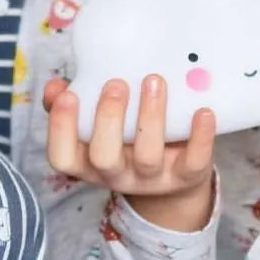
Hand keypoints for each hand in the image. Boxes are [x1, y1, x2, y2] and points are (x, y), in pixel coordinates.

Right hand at [45, 76, 214, 231]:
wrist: (171, 175)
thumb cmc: (124, 138)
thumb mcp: (95, 126)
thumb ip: (71, 104)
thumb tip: (56, 86)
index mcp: (87, 162)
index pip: (62, 157)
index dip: (61, 129)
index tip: (69, 95)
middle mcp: (116, 174)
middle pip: (104, 158)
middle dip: (108, 120)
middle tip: (116, 84)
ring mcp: (152, 179)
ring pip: (148, 157)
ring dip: (150, 118)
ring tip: (154, 81)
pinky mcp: (186, 176)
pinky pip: (194, 162)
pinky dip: (200, 137)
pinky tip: (203, 111)